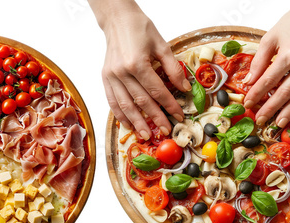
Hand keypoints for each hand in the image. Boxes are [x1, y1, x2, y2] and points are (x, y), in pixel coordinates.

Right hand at [89, 0, 190, 139]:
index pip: (157, 91)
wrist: (117, 20)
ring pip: (125, 106)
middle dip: (155, 118)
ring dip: (136, 122)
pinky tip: (128, 125)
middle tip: (165, 131)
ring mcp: (111, 76)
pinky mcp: (105, 78)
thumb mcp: (161, 45)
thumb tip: (184, 87)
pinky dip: (119, 115)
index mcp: (137, 63)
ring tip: (146, 135)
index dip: (169, 105)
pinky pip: (112, 101)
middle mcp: (122, 72)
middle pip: (141, 102)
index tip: (179, 115)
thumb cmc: (140, 28)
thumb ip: (173, 68)